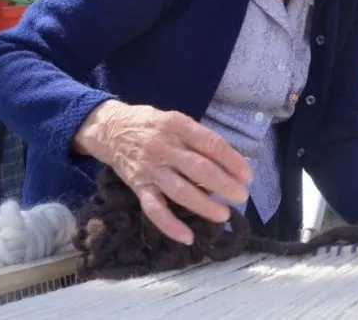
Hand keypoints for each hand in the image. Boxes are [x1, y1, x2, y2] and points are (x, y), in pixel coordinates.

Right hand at [73, 100, 252, 245]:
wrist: (110, 129)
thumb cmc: (152, 125)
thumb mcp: (177, 121)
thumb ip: (200, 139)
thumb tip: (232, 162)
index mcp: (178, 126)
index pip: (211, 144)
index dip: (232, 161)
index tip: (247, 175)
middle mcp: (164, 148)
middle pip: (199, 170)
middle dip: (224, 185)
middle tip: (242, 196)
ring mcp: (150, 169)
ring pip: (180, 191)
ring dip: (204, 206)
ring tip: (224, 215)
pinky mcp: (138, 187)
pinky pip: (154, 209)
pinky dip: (170, 225)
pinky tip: (187, 237)